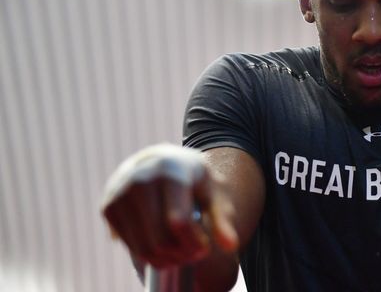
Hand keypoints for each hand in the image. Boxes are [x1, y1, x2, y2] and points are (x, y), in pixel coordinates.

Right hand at [101, 143, 238, 267]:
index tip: (205, 248)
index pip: (180, 221)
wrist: (158, 161)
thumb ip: (222, 218)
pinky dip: (149, 255)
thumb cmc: (191, 179)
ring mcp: (120, 193)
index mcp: (171, 171)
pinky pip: (130, 246)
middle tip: (193, 254)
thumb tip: (231, 245)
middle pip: (161, 239)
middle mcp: (141, 179)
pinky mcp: (108, 207)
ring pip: (144, 248)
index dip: (195, 242)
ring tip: (181, 253)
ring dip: (166, 259)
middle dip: (182, 254)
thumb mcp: (212, 191)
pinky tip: (163, 246)